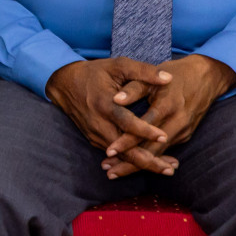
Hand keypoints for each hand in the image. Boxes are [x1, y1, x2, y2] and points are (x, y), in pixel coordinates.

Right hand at [45, 57, 177, 175]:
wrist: (64, 84)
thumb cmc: (95, 73)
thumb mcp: (118, 66)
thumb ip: (143, 71)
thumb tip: (169, 79)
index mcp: (105, 103)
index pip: (126, 121)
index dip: (144, 131)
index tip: (164, 137)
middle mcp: (98, 123)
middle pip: (124, 149)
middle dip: (148, 161)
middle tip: (171, 169)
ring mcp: (95, 133)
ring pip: (121, 156)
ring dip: (143, 164)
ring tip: (168, 169)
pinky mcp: (94, 139)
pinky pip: (115, 154)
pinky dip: (132, 161)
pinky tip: (150, 163)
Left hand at [101, 54, 235, 178]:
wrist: (206, 77)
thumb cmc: (174, 75)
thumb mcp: (153, 78)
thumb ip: (133, 88)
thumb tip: (115, 99)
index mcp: (167, 106)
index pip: (143, 129)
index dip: (126, 142)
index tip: (108, 152)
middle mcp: (177, 123)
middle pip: (152, 150)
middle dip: (130, 163)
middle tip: (108, 172)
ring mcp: (183, 131)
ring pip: (158, 154)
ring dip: (138, 165)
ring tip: (115, 173)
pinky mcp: (185, 135)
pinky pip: (165, 151)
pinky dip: (149, 159)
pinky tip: (134, 165)